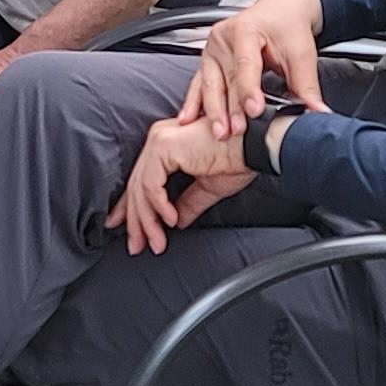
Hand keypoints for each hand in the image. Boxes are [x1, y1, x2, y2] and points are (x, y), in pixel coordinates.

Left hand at [116, 116, 258, 255]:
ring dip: (147, 220)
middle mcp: (159, 139)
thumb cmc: (238, 158)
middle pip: (137, 186)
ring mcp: (160, 141)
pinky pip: (152, 184)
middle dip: (136, 220)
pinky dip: (158, 206)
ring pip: (141, 188)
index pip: (141, 180)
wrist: (256, 146)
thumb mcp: (208, 187)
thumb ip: (188, 203)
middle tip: (138, 246)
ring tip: (156, 242)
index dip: (130, 207)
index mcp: (168, 146)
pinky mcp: (165, 146)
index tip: (129, 230)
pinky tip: (170, 221)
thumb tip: (177, 222)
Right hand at [189, 0, 326, 140]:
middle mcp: (224, 38)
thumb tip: (317, 112)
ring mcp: (212, 49)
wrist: (281, 9)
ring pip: (209, 84)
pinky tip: (187, 120)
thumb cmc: (288, 27)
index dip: (249, 90)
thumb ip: (306, 85)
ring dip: (212, 111)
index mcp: (246, 30)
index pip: (246, 64)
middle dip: (229, 108)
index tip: (254, 111)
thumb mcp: (301, 54)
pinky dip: (194, 103)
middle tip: (235, 131)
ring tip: (218, 132)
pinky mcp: (208, 60)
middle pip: (225, 78)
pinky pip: (198, 83)